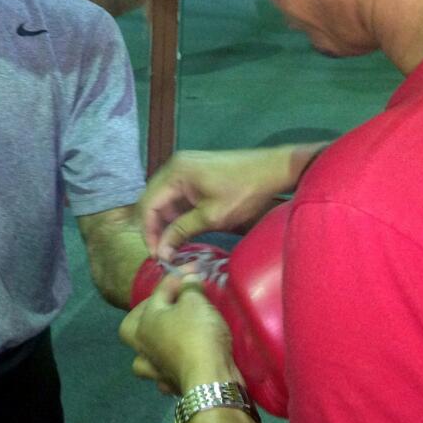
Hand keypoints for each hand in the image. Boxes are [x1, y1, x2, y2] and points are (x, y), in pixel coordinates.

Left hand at [120, 273, 240, 395]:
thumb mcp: (196, 302)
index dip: (178, 277)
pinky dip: (166, 369)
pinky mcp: (168, 384)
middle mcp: (143, 345)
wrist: (210, 379)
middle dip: (143, 314)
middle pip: (130, 328)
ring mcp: (153, 368)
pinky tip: (176, 364)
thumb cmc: (198, 335)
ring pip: (140, 356)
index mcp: (145, 322)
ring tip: (166, 338)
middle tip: (164, 307)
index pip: (159, 292)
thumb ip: (190, 287)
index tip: (194, 269)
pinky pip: (160, 374)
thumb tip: (188, 279)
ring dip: (149, 347)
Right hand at [141, 146, 319, 259]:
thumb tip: (161, 252)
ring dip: (166, 222)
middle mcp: (174, 165)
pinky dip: (177, 213)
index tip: (157, 256)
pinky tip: (182, 230)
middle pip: (153, 200)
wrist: (273, 170)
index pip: (148, 204)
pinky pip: (177, 194)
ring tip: (172, 246)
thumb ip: (182, 232)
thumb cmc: (244, 193)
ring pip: (164, 198)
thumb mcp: (211, 216)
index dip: (148, 232)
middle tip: (163, 254)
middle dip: (155, 228)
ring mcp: (184, 167)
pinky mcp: (194, 172)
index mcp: (175, 172)